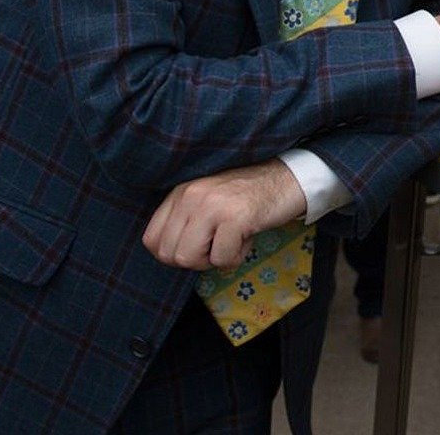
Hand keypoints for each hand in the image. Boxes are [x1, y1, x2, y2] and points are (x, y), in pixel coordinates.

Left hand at [142, 159, 308, 269]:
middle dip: (195, 260)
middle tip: (218, 245)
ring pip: (189, 258)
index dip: (173, 254)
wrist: (288, 180)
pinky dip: (236, 258)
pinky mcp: (235, 217)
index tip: (198, 247)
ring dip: (214, 260)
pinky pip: (221, 259)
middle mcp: (191, 195)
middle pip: (169, 255)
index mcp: (180, 192)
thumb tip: (169, 255)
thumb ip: (184, 221)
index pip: (151, 240)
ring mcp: (212, 205)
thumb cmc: (247, 197)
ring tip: (232, 241)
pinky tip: (247, 238)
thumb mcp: (206, 201)